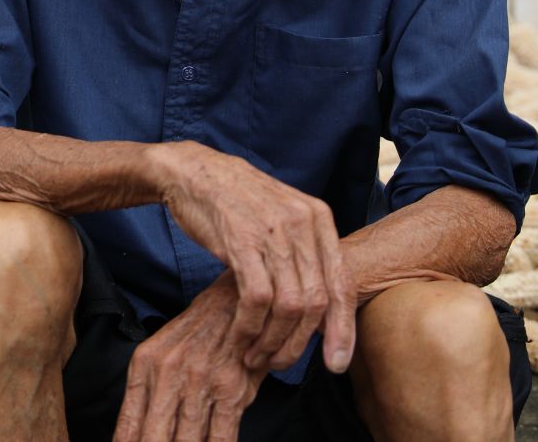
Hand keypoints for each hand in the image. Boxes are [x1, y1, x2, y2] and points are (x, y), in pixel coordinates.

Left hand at [113, 273, 261, 441]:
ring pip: (186, 441)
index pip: (128, 424)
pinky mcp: (231, 391)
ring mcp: (201, 383)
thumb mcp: (156, 354)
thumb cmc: (192, 335)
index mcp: (144, 364)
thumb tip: (125, 439)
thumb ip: (140, 395)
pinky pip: (220, 437)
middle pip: (154, 437)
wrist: (231, 303)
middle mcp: (169, 373)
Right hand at [155, 144, 353, 375]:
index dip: (343, 330)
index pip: (343, 284)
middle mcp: (303, 223)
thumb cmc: (238, 203)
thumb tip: (324, 313)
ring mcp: (273, 230)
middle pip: (318, 301)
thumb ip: (305, 258)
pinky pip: (257, 298)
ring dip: (274, 340)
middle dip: (301, 344)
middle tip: (283, 364)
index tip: (336, 364)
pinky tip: (242, 338)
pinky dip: (251, 326)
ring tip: (258, 355)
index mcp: (319, 218)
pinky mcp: (242, 240)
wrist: (194, 173)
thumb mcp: (283, 219)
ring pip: (290, 305)